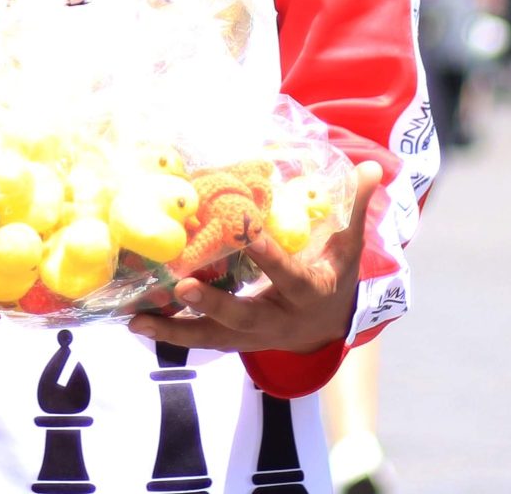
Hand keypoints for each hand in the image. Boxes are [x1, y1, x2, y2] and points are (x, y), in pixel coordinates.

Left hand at [130, 162, 384, 355]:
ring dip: (175, 330)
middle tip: (182, 287)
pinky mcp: (232, 342)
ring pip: (213, 337)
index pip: (287, 273)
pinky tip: (137, 322)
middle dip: (213, 304)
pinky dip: (169, 333)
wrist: (326, 330)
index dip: (267, 255)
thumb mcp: (350, 249)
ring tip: (137, 320)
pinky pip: (199, 340)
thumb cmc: (334, 279)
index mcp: (307, 293)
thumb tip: (373, 167)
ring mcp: (252, 337)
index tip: (244, 231)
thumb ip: (358, 210)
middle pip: (244, 317)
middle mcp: (277, 321)